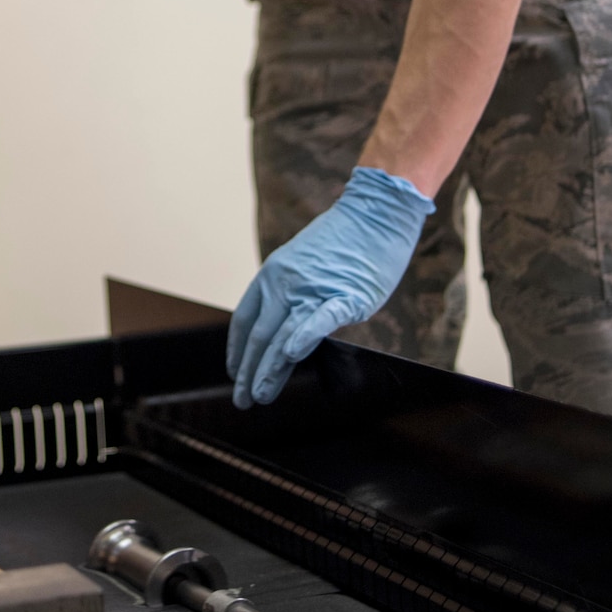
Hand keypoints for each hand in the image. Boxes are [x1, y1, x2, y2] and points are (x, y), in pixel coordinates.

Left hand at [227, 167, 432, 407]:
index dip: (237, 351)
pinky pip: (319, 320)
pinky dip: (303, 338)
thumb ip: (289, 294)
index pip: (245, 320)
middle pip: (259, 335)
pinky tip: (292, 356)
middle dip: (249, 371)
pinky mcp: (345, 295)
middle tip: (243, 399)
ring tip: (260, 395)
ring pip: (283, 336)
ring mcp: (313, 288)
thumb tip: (282, 328)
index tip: (235, 373)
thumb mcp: (302, 263)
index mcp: (272, 275)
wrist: (376, 212)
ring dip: (269, 370)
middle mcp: (285, 282)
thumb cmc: (344, 241)